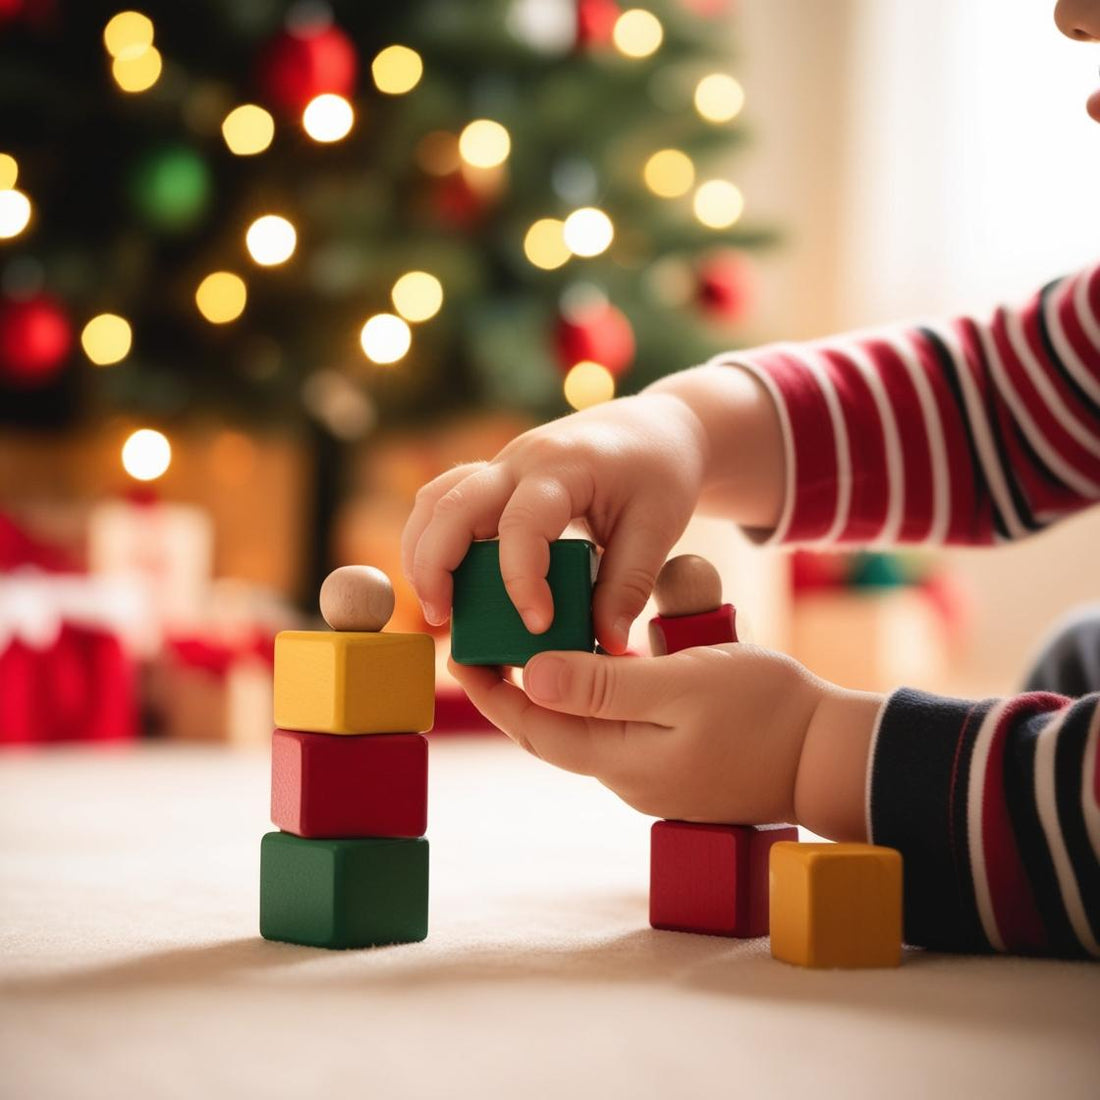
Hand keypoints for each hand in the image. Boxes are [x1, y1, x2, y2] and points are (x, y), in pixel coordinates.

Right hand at [402, 392, 708, 652]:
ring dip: (422, 551)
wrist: (658, 427)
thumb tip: (607, 645)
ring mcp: (502, 465)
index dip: (521, 579)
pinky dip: (432, 540)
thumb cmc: (661, 473)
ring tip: (436, 607)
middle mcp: (521, 459)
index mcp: (565, 467)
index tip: (538, 625)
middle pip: (453, 503)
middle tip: (443, 621)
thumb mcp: (657, 527)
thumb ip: (629, 586)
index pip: (523, 524)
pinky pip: (444, 500)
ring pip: (435, 498)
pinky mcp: (496, 477)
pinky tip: (443, 583)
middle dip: (437, 564)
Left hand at [449, 645, 883, 837]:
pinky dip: (594, 696)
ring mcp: (651, 775)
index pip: (533, 727)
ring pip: (583, 730)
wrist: (830, 755)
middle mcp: (627, 776)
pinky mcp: (674, 765)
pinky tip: (595, 664)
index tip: (461, 652)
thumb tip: (530, 677)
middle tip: (485, 644)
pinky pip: (616, 729)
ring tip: (530, 644)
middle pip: (551, 732)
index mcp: (621, 759)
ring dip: (554, 692)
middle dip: (512, 691)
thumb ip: (605, 685)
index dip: (492, 692)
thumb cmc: (766, 711)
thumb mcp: (683, 685)